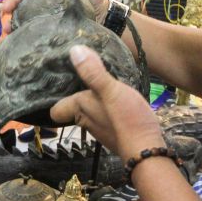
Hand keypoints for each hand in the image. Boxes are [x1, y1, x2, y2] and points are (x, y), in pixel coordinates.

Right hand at [0, 0, 107, 33]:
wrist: (104, 25)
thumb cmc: (96, 2)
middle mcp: (45, 2)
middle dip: (13, 2)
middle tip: (6, 9)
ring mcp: (44, 17)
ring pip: (23, 16)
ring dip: (12, 20)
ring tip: (7, 28)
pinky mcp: (45, 32)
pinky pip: (30, 32)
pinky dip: (19, 35)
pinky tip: (12, 40)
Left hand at [50, 46, 165, 161]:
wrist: (146, 149)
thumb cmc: (126, 119)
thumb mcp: (110, 91)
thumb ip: (93, 73)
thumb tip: (74, 51)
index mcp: (80, 109)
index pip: (56, 110)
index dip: (55, 99)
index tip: (59, 82)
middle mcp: (87, 121)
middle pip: (74, 109)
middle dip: (77, 96)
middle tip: (83, 77)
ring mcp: (102, 129)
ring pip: (91, 113)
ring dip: (95, 102)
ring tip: (102, 84)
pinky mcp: (117, 132)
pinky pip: (107, 117)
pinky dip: (109, 109)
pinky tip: (119, 100)